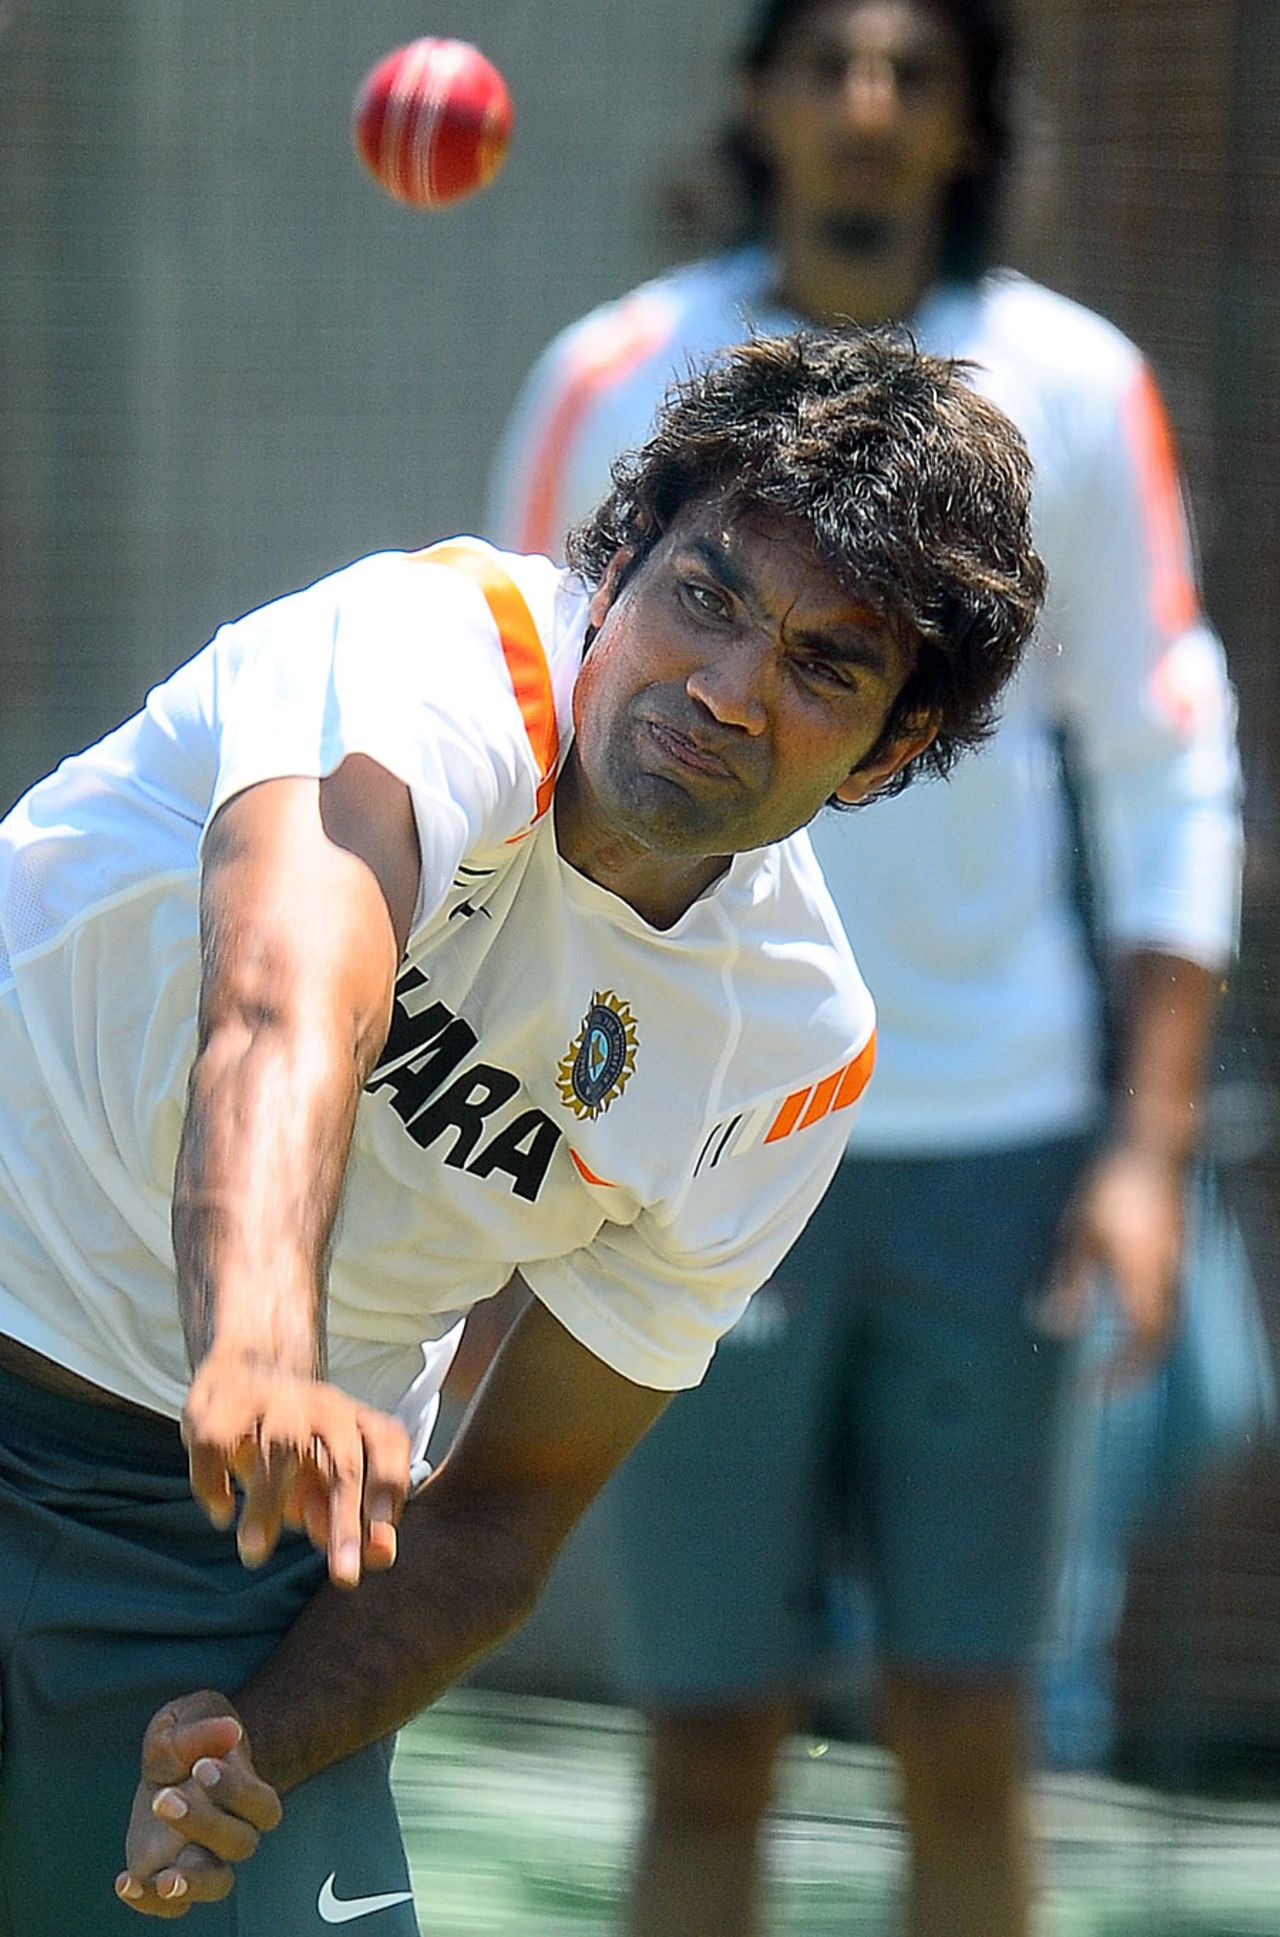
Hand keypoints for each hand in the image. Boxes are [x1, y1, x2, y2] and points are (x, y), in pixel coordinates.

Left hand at [115, 1693, 281, 1917]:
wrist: (173, 1759)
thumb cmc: (190, 1734)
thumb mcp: (188, 1716)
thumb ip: (200, 1729)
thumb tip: (229, 1732)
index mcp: (247, 1792)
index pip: (262, 1806)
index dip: (238, 1792)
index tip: (202, 1766)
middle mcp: (233, 1830)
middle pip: (239, 1844)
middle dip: (204, 1823)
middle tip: (164, 1798)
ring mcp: (202, 1856)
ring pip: (216, 1883)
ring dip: (193, 1882)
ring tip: (166, 1878)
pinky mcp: (169, 1873)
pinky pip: (171, 1906)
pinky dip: (149, 1902)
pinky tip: (126, 1883)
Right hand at [183, 1357, 410, 1585]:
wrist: (245, 1372)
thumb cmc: (300, 1443)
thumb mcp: (330, 1479)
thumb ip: (357, 1518)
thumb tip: (380, 1555)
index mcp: (356, 1423)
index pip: (387, 1446)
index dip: (390, 1488)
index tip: (384, 1543)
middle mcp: (324, 1407)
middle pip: (344, 1461)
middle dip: (346, 1520)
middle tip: (344, 1575)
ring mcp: (275, 1399)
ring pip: (281, 1446)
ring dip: (268, 1503)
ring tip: (255, 1553)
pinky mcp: (223, 1401)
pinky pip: (217, 1440)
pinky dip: (215, 1480)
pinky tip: (221, 1511)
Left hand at [1033, 1143, 1184, 1387]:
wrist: (1153, 1146)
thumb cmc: (1114, 1185)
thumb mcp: (1082, 1233)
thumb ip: (1072, 1281)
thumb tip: (1056, 1325)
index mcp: (1146, 1280)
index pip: (1144, 1344)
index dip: (1123, 1372)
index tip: (1095, 1389)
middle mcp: (1168, 1278)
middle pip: (1162, 1339)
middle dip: (1137, 1367)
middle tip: (1107, 1383)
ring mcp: (1177, 1263)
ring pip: (1168, 1318)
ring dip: (1144, 1343)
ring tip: (1114, 1356)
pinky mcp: (1175, 1249)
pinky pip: (1168, 1297)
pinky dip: (1148, 1317)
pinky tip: (1123, 1309)